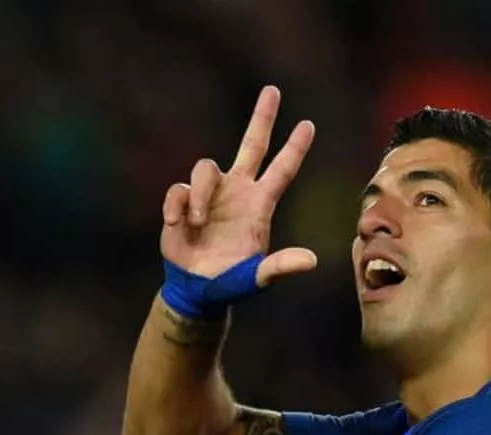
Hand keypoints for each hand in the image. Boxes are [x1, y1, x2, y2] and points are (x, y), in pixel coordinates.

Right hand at [161, 86, 317, 284]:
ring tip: (198, 224)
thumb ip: (281, 266)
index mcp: (260, 205)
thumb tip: (312, 261)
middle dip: (262, 118)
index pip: (282, 170)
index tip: (308, 124)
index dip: (295, 148)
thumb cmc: (232, 281)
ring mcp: (210, 194)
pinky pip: (179, 190)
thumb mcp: (258, 277)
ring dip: (200, 196)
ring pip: (205, 168)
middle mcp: (238, 192)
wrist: (198, 289)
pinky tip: (178, 225)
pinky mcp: (183, 201)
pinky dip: (178, 206)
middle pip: (251, 145)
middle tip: (273, 91)